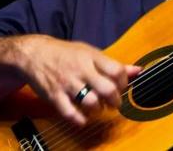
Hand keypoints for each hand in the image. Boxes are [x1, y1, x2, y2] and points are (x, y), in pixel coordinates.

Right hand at [14, 35, 140, 125]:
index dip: (124, 82)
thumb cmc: (66, 54)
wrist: (34, 54)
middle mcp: (81, 70)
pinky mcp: (54, 96)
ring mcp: (67, 83)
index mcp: (91, 57)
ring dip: (98, 109)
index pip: (117, 71)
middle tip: (115, 103)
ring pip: (90, 101)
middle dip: (115, 100)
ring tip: (98, 108)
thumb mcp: (90, 53)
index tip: (122, 87)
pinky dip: (79, 119)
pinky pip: (69, 112)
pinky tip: (83, 120)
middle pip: (107, 88)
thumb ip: (113, 64)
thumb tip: (138, 70)